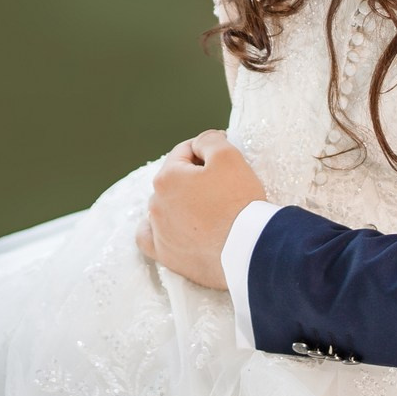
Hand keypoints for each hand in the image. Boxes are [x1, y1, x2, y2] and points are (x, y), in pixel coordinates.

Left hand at [136, 129, 264, 289]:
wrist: (247, 250)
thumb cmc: (238, 202)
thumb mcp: (228, 156)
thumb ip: (209, 140)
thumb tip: (199, 143)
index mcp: (167, 178)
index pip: (184, 152)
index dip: (206, 151)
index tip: (225, 159)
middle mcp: (156, 204)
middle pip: (175, 179)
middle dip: (194, 177)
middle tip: (222, 185)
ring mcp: (160, 232)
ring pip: (164, 206)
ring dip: (180, 202)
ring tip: (205, 207)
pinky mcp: (167, 255)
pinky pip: (149, 237)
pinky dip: (156, 229)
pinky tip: (168, 226)